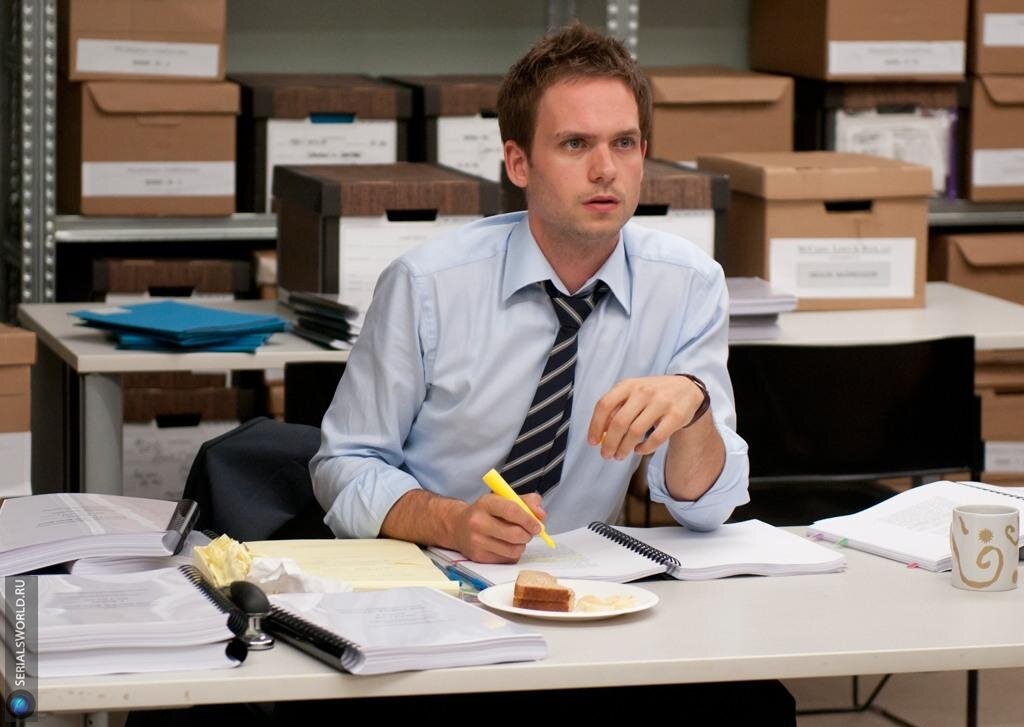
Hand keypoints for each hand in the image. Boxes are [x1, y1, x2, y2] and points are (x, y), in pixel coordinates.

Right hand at [451, 492, 545, 563]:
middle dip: (528, 534)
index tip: (537, 525)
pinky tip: (505, 545)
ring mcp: (476, 541)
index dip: (529, 519)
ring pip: (513, 550)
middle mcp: (478, 522)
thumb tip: (541, 515)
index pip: (511, 510)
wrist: (458, 526)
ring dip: (521, 545)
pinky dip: (512, 553)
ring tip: (516, 538)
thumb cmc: (487, 511)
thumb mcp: (504, 499)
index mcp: (485, 503)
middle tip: (529, 532)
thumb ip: (527, 502)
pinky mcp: (478, 557)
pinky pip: (507, 559)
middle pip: (514, 534)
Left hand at [588, 375, 706, 459]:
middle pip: (619, 422)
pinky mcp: (676, 416)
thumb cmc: (652, 394)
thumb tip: (600, 432)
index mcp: (628, 385)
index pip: (605, 405)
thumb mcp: (633, 392)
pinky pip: (656, 438)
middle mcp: (643, 392)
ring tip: (619, 456)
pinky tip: (639, 450)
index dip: (595, 426)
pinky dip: (644, 448)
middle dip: (609, 443)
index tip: (592, 442)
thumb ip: (616, 408)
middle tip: (606, 455)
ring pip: (636, 432)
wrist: (687, 388)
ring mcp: (661, 403)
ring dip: (624, 448)